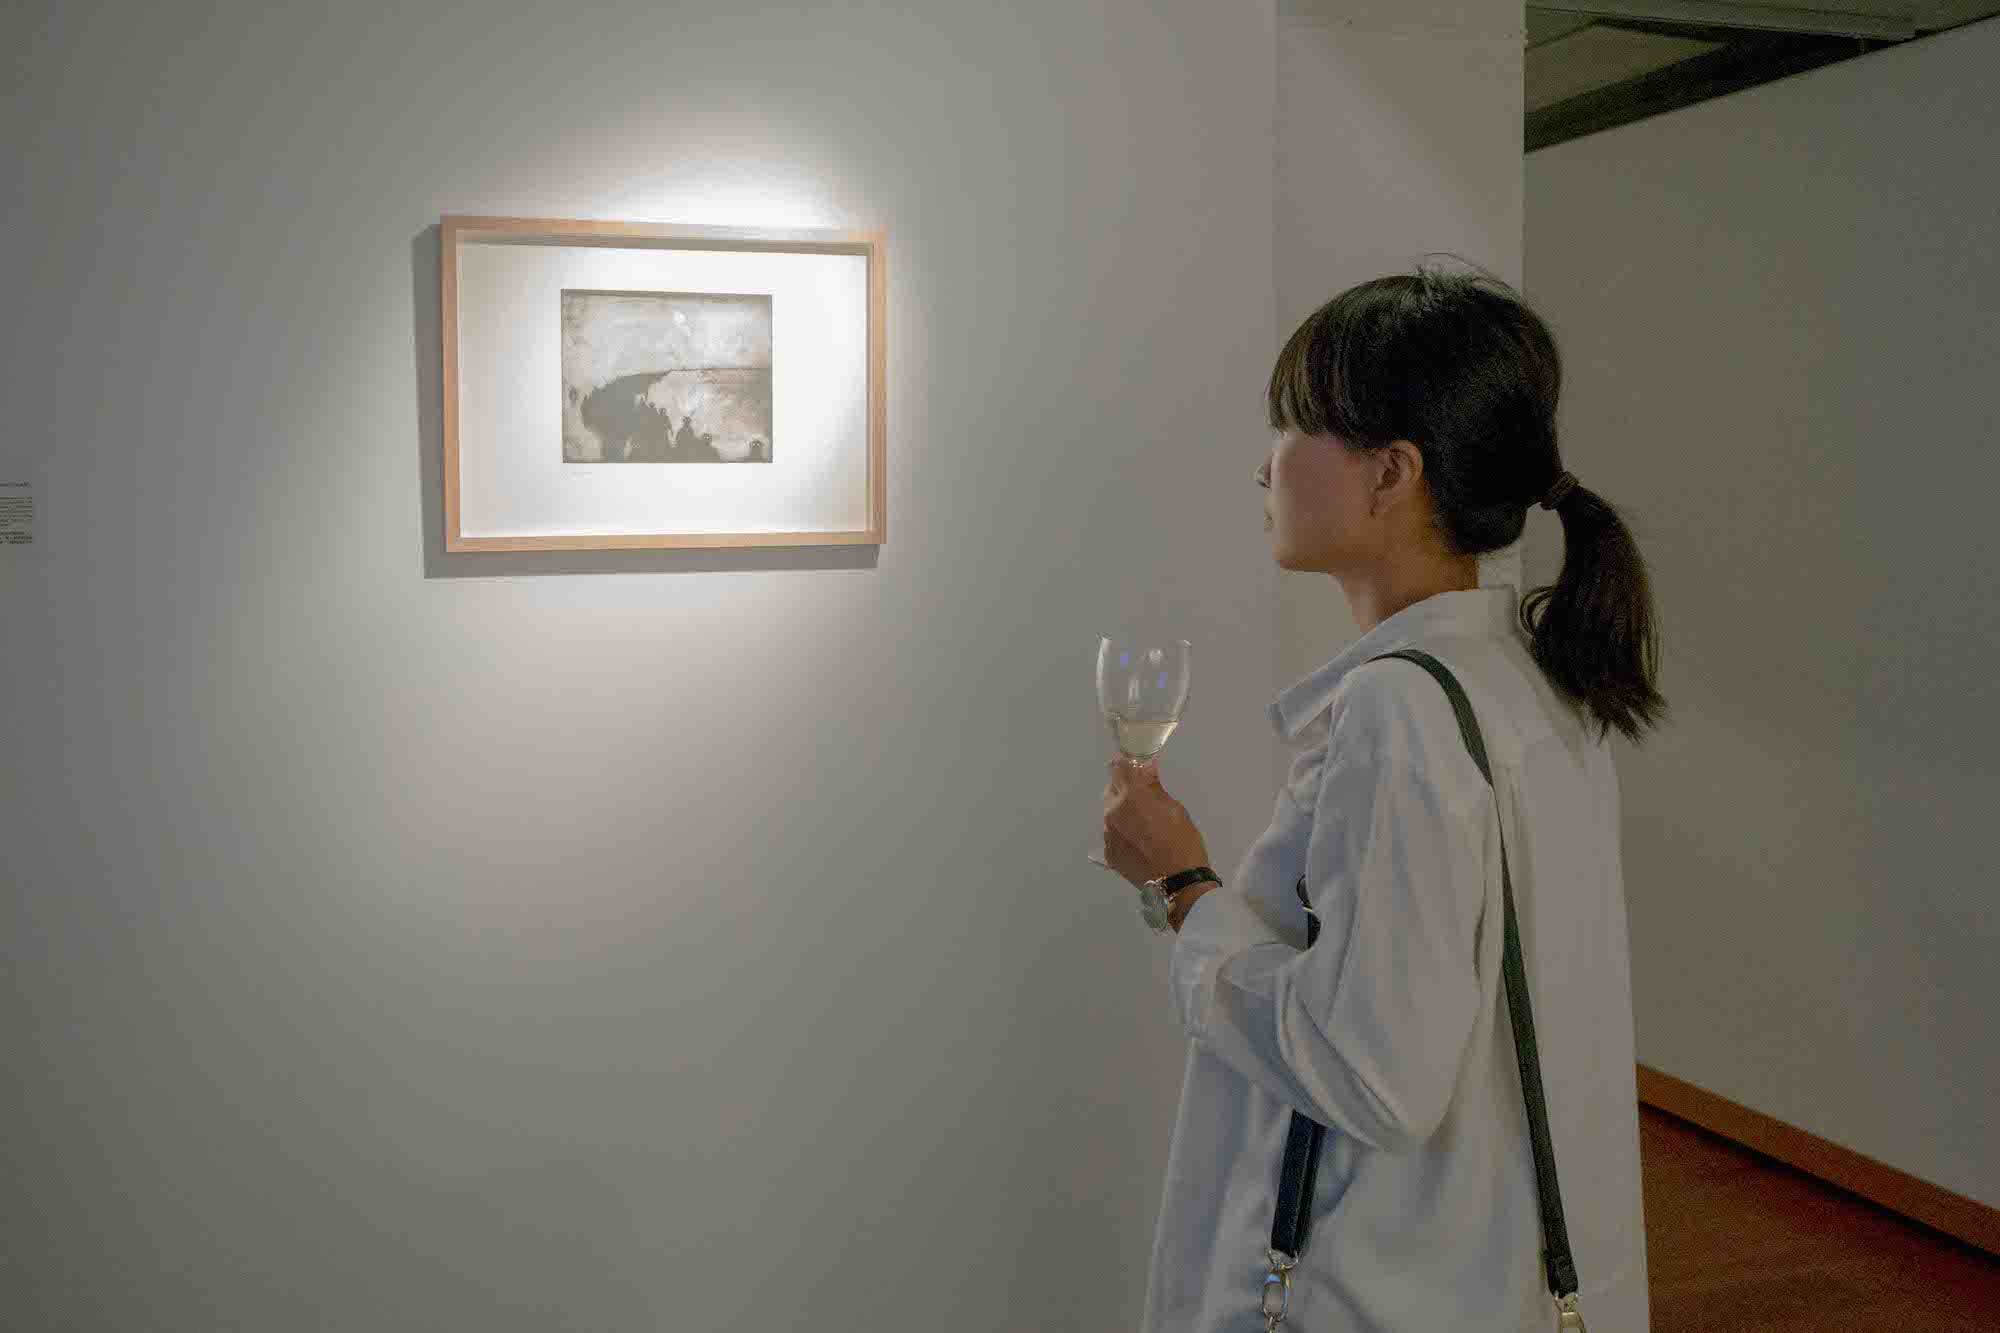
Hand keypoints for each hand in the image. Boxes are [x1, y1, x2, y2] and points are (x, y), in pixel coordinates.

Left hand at [1101, 758, 1210, 891]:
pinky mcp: (1109, 853)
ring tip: (1142, 826)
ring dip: (1122, 812)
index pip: (1118, 767)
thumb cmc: (1183, 840)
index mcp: (1131, 796)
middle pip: (1112, 789)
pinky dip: (1121, 833)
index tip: (1135, 766)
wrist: (1179, 882)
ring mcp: (1108, 834)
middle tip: (1144, 799)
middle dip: (1125, 789)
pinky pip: (1112, 834)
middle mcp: (1112, 812)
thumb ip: (1154, 787)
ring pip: (1110, 813)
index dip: (1127, 764)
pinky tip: (1138, 843)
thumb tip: (1146, 767)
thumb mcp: (1174, 808)